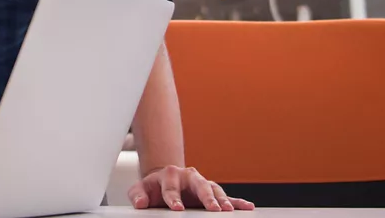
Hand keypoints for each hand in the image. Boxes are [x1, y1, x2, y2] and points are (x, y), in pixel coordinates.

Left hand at [128, 165, 253, 211]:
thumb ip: (138, 195)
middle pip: (199, 185)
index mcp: (170, 175)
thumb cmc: (153, 187)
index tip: (177, 208)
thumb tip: (140, 203)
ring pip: (214, 190)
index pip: (172, 188)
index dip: (173, 198)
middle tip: (213, 208)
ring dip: (223, 200)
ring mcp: (201, 183)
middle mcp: (188, 177)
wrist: (163, 181)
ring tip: (229, 210)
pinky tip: (247, 206)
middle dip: (206, 197)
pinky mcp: (211, 192)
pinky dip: (237, 201)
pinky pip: (226, 196)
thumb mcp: (141, 189)